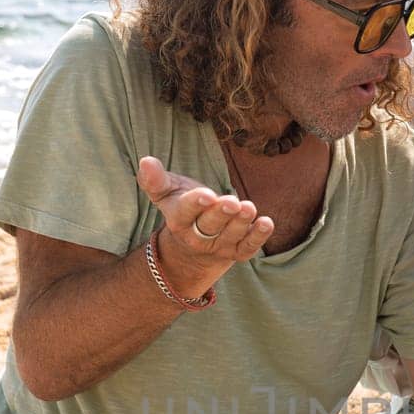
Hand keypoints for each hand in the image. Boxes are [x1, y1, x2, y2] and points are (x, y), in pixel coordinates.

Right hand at [137, 155, 273, 284]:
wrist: (193, 244)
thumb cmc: (181, 207)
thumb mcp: (167, 193)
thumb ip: (156, 180)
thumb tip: (146, 161)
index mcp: (179, 220)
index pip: (185, 213)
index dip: (195, 204)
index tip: (206, 195)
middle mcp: (197, 237)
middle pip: (210, 225)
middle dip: (221, 214)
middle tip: (233, 203)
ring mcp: (218, 247)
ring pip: (230, 236)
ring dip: (242, 223)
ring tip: (249, 208)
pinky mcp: (237, 252)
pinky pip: (248, 248)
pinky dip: (258, 237)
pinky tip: (267, 223)